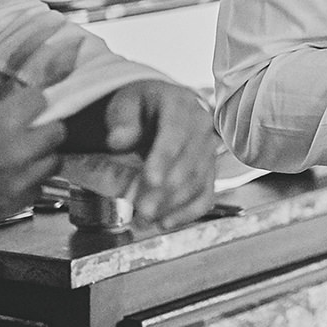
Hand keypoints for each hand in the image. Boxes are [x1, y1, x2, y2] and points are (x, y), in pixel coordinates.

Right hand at [0, 88, 65, 235]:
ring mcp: (18, 181)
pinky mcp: (13, 205)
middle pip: (58, 131)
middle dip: (44, 127)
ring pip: (54, 162)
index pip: (42, 100)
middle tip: (29, 130)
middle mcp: (18, 152)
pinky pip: (39, 189)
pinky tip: (11, 179)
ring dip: (41, 157)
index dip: (33, 101)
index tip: (29, 104)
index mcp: (4, 123)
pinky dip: (29, 183)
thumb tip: (14, 109)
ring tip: (20, 157)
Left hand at [67, 80, 217, 228]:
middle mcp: (200, 125)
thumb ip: (121, 119)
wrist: (158, 109)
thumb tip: (118, 139)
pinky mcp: (209, 169)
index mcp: (179, 104)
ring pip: (198, 180)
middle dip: (166, 190)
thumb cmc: (140, 108)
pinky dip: (189, 212)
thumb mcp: (124, 104)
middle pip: (189, 161)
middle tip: (142, 209)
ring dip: (173, 204)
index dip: (165, 157)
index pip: (176, 131)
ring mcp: (208, 148)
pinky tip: (167, 222)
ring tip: (146, 219)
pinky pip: (206, 193)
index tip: (151, 179)